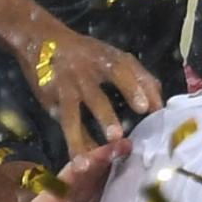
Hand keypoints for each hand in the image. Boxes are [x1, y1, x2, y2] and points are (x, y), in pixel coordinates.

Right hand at [26, 21, 162, 159]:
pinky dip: (71, 142)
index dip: (133, 89)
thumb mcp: (115, 56)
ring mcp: (64, 90)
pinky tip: (79, 161)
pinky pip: (62, 125)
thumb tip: (160, 104)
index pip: (121, 74)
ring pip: (71, 116)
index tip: (146, 109)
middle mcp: (82, 76)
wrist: (41, 40)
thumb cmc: (89, 53)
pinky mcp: (49, 102)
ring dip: (79, 138)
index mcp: (104, 61)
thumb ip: (140, 77)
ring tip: (89, 161)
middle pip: (95, 97)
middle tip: (117, 136)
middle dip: (105, 117)